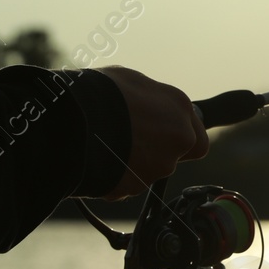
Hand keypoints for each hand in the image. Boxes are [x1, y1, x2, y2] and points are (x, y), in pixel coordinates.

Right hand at [95, 66, 208, 198]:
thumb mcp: (131, 81)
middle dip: (154, 152)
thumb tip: (149, 106)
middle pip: (172, 157)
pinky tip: (97, 160)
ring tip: (105, 146)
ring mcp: (158, 167)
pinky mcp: (134, 187)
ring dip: (133, 163)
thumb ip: (151, 100)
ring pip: (149, 171)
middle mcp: (178, 140)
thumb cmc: (100, 92)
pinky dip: (115, 176)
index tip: (163, 135)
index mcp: (180, 108)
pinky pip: (125, 184)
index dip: (179, 138)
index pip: (196, 138)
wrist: (72, 120)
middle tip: (128, 140)